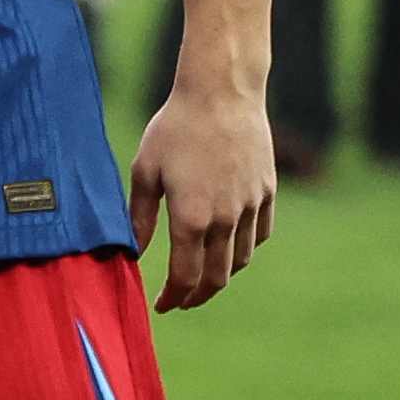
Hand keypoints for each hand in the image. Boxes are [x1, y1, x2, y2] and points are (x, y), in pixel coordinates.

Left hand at [129, 75, 276, 311]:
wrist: (223, 94)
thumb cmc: (175, 129)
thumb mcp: (145, 172)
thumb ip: (138, 218)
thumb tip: (132, 254)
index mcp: (191, 218)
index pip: (185, 277)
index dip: (174, 298)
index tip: (162, 306)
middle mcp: (227, 218)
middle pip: (217, 277)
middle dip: (197, 296)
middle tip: (181, 300)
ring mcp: (252, 206)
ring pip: (242, 259)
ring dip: (221, 275)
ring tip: (201, 276)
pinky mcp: (268, 191)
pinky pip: (260, 234)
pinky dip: (245, 248)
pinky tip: (228, 247)